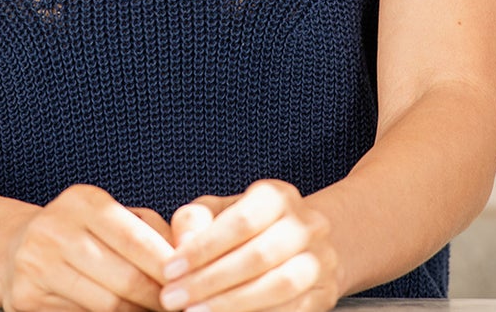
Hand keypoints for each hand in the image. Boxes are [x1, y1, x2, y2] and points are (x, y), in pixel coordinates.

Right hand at [0, 183, 176, 311]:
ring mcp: (36, 266)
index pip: (135, 239)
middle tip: (180, 306)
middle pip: (123, 280)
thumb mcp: (113, 216)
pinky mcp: (26, 299)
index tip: (191, 283)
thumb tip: (186, 256)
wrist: (17, 248)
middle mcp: (55, 230)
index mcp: (82, 202)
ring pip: (105, 306)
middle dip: (157, 298)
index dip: (167, 268)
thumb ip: (152, 230)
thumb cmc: (81, 233)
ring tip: (154, 311)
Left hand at [156, 179, 340, 311]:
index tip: (169, 270)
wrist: (303, 244)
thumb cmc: (247, 227)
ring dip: (232, 304)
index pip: (241, 221)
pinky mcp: (325, 294)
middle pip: (259, 256)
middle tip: (173, 299)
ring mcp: (321, 260)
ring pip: (279, 286)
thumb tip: (181, 241)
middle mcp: (307, 225)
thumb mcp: (220, 211)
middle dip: (211, 281)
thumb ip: (196, 220)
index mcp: (278, 196)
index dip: (203, 248)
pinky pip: (293, 311)